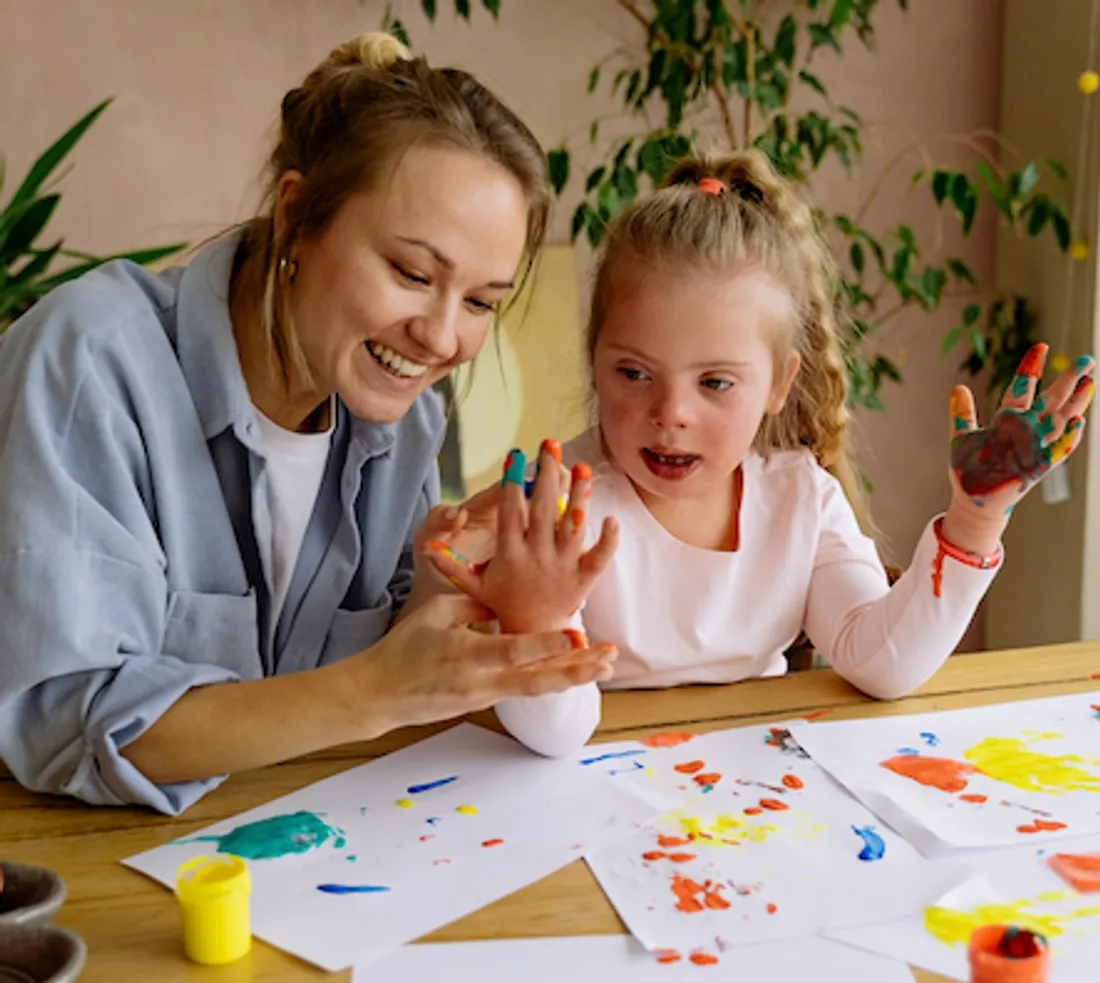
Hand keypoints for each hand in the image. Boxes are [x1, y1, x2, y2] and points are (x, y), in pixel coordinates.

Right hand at [350, 592, 617, 733]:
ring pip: (536, 688)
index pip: (514, 650)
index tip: (579, 633)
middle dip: (576, 670)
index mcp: (465, 654)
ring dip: (572, 676)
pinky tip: (575, 671)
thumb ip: (474, 608)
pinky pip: (524, 689)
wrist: (380, 694)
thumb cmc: (403, 647)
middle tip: (608, 659)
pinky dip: (550, 678)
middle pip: (537, 680)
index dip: (548, 643)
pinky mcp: (485, 702)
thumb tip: (505, 605)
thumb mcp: (435, 614)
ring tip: (603, 667)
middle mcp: (481, 681)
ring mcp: (485, 696)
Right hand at [423, 440, 618, 632]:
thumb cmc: (502, 603)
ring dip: (579, 497)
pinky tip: (611, 517)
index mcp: (510, 555)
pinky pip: (599, 558)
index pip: (512, 513)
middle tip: (551, 445)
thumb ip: (451, 565)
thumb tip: (425, 548)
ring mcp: (563, 567)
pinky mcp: (583, 580)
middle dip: (547, 476)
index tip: (515, 456)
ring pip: (573, 527)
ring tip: (582, 467)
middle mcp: (538, 557)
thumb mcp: (474, 585)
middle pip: (545, 511)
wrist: (532, 637)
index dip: (513, 483)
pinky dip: (607, 540)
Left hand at [943, 343, 1093, 553]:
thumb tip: (959, 387)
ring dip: (1076, 402)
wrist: (972, 498)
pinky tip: (1079, 422)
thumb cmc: (970, 469)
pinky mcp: (1035, 466)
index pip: (1023, 388)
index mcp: (1008, 420)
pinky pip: (1056, 450)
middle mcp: (1025, 430)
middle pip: (1051, 400)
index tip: (1041, 346)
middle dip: (1067, 380)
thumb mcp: (962, 435)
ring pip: (1061, 420)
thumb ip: (963, 412)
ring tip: (1089, 382)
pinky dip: (1068, 437)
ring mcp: (1033, 447)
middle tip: (1086, 359)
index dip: (1032, 368)